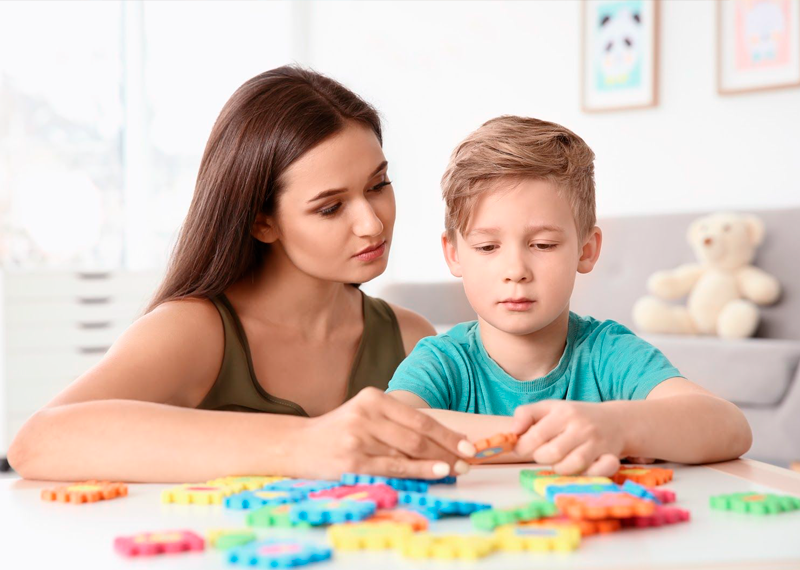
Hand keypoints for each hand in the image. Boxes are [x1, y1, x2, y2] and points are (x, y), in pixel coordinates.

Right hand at [294, 387, 475, 479]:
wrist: (296, 444)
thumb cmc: (339, 432)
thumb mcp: (366, 416)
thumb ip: (397, 423)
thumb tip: (442, 441)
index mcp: (373, 398)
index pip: (419, 418)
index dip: (447, 433)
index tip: (468, 445)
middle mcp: (366, 415)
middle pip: (418, 436)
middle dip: (448, 450)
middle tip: (468, 462)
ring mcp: (358, 439)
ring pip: (409, 452)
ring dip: (438, 463)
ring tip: (457, 470)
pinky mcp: (351, 462)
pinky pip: (393, 468)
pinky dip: (418, 471)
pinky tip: (436, 473)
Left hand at [512, 400, 625, 476]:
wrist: (616, 421)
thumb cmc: (575, 416)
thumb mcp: (550, 407)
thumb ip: (526, 414)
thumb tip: (512, 432)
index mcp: (563, 413)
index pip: (536, 435)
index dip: (523, 446)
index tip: (521, 449)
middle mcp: (581, 427)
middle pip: (552, 453)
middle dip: (541, 457)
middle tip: (543, 453)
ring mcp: (597, 443)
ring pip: (572, 466)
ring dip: (560, 468)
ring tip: (559, 461)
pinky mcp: (610, 457)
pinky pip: (597, 472)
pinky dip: (588, 474)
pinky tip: (583, 469)